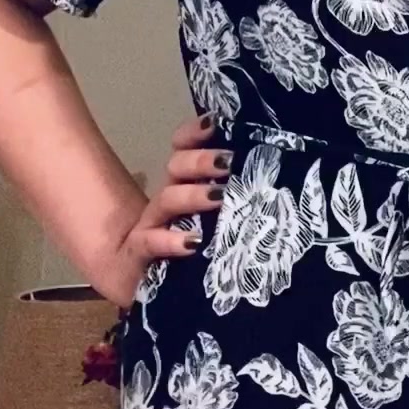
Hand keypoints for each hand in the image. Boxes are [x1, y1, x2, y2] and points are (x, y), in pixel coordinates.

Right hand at [97, 113, 231, 307]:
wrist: (136, 284)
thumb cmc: (185, 250)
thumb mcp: (212, 223)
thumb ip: (233, 200)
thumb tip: (272, 182)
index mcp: (183, 185)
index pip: (182, 147)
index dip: (195, 132)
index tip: (216, 124)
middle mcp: (168, 199)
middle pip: (176, 166)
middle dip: (201, 160)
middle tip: (229, 162)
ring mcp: (151, 225)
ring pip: (167, 199)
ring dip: (193, 195)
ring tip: (218, 196)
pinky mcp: (140, 254)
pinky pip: (150, 242)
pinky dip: (170, 240)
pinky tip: (191, 243)